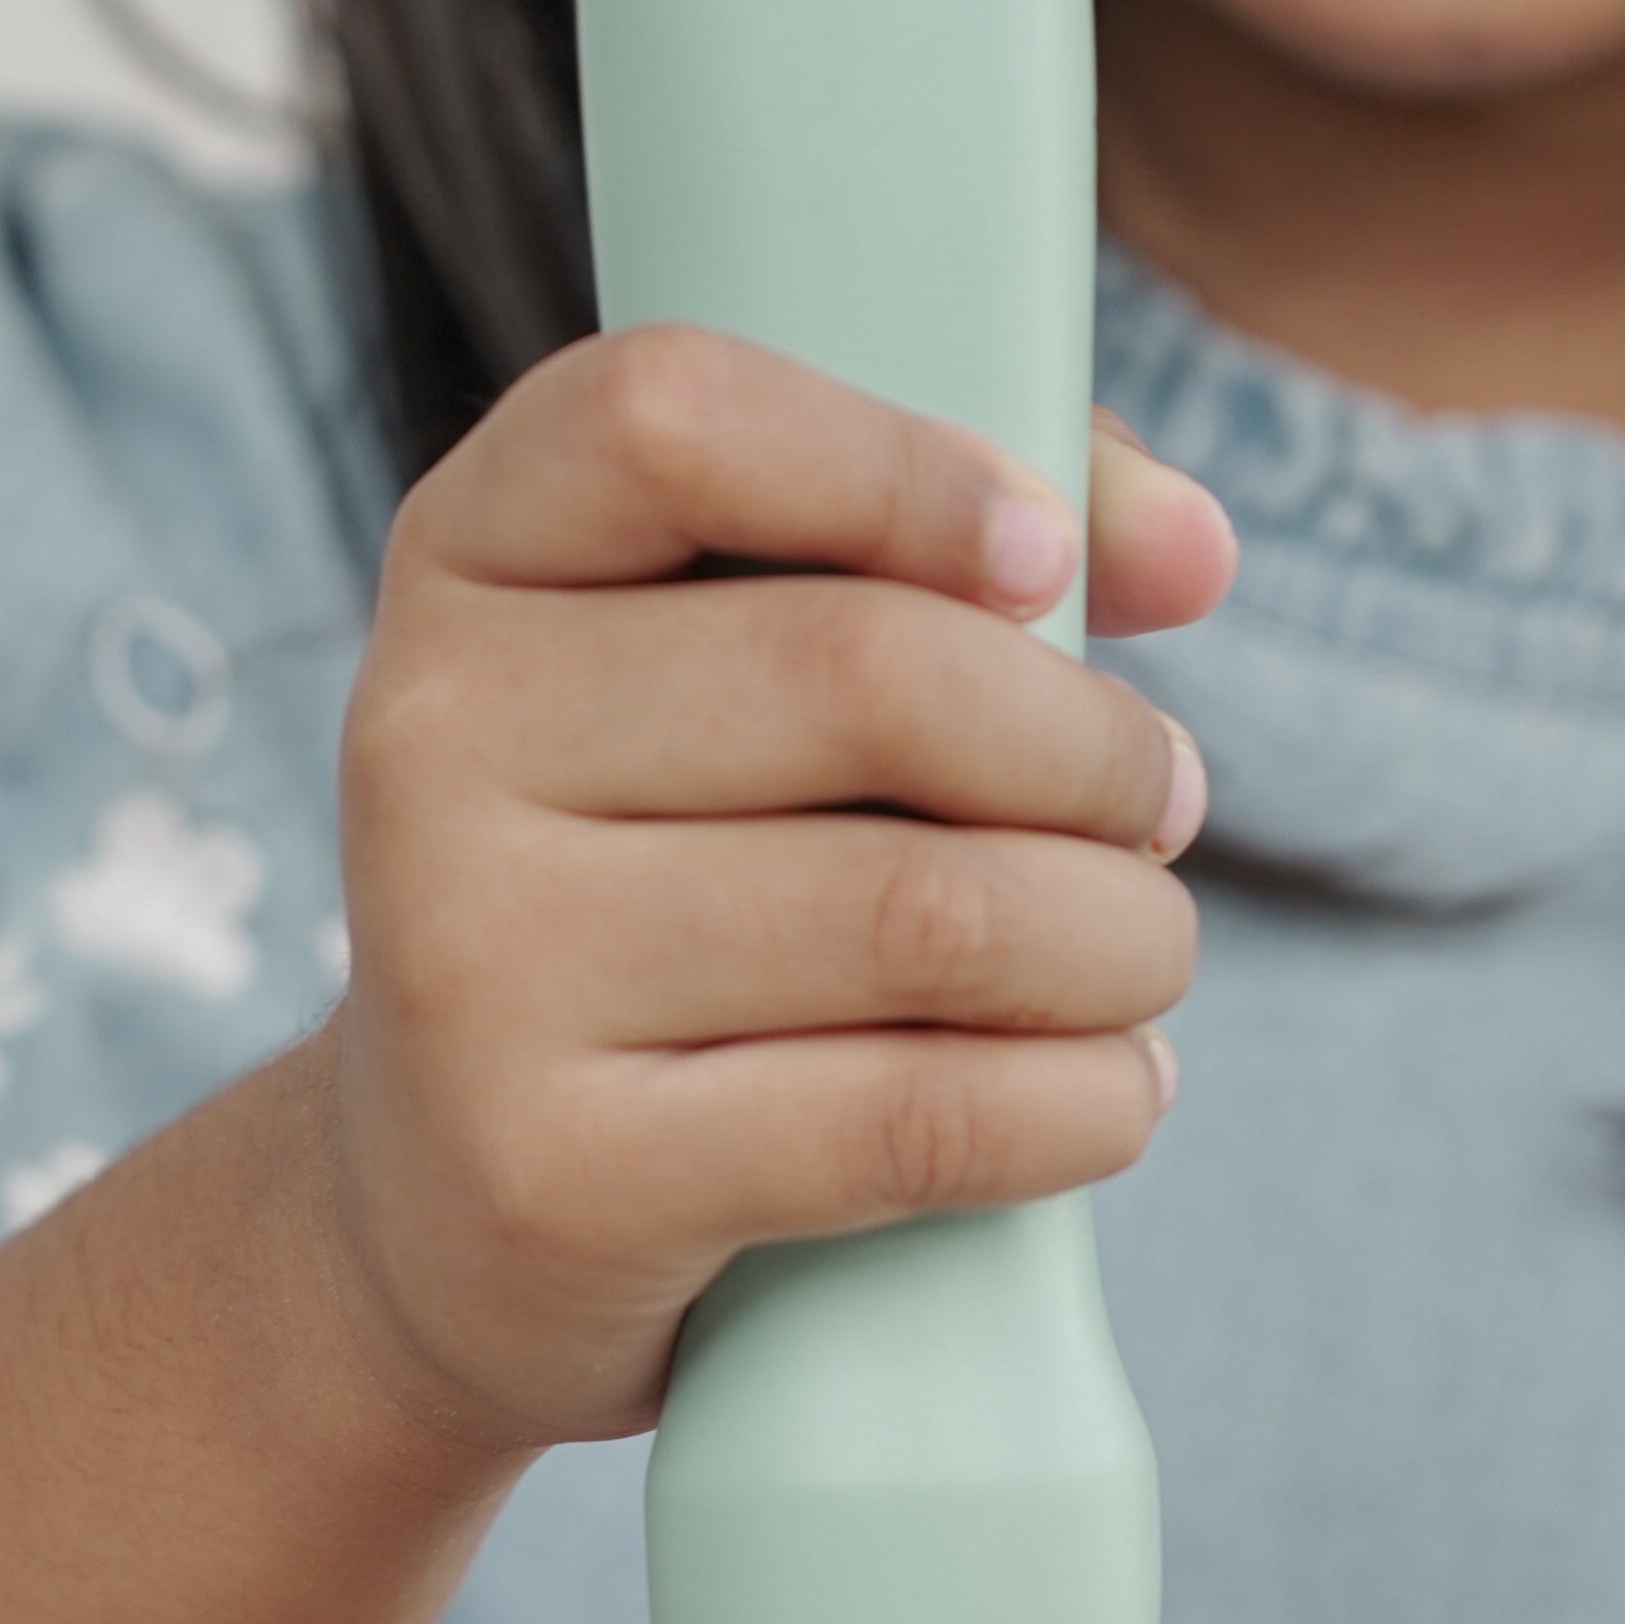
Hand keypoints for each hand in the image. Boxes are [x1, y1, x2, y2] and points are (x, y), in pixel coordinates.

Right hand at [321, 333, 1230, 1460]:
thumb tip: (1192, 543)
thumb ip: (961, 546)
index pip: (669, 417)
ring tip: (1141, 955)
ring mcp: (473, 964)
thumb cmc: (667, 882)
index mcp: (474, 555)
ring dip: (1120, 938)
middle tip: (1159, 805)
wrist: (450, 1206)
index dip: (901, 466)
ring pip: (926, 914)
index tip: (1044, 559)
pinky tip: (1109, 1091)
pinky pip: (911, 1118)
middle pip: (866, 674)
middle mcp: (432, 737)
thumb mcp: (743, 671)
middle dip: (1094, 753)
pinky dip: (1079, 1103)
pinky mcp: (556, 1175)